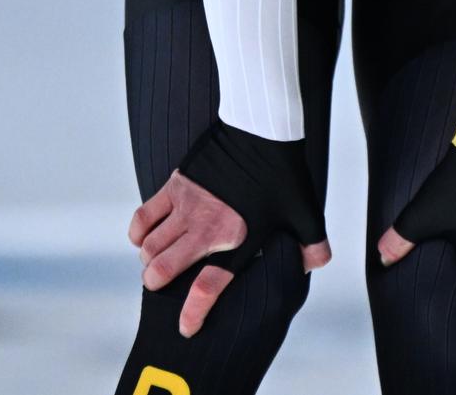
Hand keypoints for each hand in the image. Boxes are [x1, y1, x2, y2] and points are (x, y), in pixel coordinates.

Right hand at [129, 170, 332, 336]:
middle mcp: (207, 228)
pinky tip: (145, 238)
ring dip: (149, 259)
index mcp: (237, 240)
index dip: (193, 313)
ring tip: (157, 259)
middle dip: (156, 283)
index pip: (207, 288)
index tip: (186, 328)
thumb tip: (316, 266)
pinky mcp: (176, 185)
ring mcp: (188, 206)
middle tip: (161, 282)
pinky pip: (143, 219)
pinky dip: (138, 234)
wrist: (263, 128)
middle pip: (162, 270)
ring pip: (149, 247)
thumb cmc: (283, 172)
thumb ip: (313, 244)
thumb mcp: (305, 212)